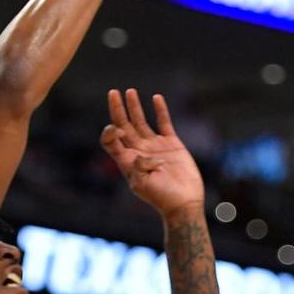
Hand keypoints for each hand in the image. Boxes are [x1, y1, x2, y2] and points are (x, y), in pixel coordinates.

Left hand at [100, 89, 204, 216]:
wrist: (184, 202)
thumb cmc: (162, 197)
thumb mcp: (143, 185)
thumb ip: (138, 167)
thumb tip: (140, 154)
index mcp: (127, 161)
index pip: (110, 141)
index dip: (110, 132)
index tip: (117, 129)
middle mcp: (138, 151)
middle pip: (123, 126)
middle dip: (117, 109)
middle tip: (113, 92)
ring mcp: (154, 146)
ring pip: (141, 121)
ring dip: (134, 107)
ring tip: (130, 91)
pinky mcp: (171, 144)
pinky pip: (164, 123)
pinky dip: (160, 111)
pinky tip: (156, 98)